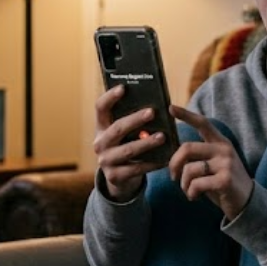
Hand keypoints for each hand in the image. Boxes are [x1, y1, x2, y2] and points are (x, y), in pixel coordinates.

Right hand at [93, 85, 165, 200]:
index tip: (123, 87)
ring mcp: (105, 161)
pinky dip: (153, 163)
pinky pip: (137, 169)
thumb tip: (156, 105)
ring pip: (128, 150)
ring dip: (146, 143)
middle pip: (117, 128)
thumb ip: (134, 121)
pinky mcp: (115, 177)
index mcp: (102, 127)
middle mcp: (100, 143)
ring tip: (163, 137)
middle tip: (152, 112)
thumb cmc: (128, 147)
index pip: (100, 108)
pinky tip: (166, 159)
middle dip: (135, 119)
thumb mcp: (126, 134)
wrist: (120, 178)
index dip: (110, 97)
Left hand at [169, 106, 253, 219]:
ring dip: (183, 184)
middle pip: (187, 148)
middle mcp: (224, 150)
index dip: (186, 115)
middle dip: (174, 164)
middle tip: (174, 176)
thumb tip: (174, 154)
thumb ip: (199, 156)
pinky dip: (190, 193)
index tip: (170, 108)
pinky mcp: (225, 180)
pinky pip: (196, 184)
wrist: (247, 202)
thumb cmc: (224, 183)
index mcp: (221, 143)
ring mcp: (226, 164)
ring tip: (189, 191)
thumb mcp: (214, 164)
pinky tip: (195, 197)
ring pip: (189, 169)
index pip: (203, 123)